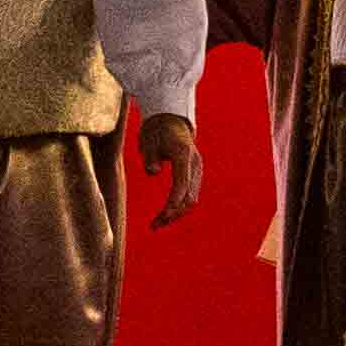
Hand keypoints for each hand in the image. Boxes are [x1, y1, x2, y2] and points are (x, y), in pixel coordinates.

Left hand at [140, 111, 205, 228]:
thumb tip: (152, 172)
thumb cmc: (156, 131)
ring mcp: (196, 169)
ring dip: (176, 213)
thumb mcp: (148, 141)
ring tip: (156, 224)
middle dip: (173, 212)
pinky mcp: (194, 174)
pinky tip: (165, 214)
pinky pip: (189, 194)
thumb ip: (150, 157)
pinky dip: (178, 206)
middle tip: (155, 224)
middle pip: (189, 196)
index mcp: (183, 154)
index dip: (173, 201)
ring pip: (191, 198)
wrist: (170, 120)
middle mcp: (194, 163)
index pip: (181, 183)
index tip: (162, 215)